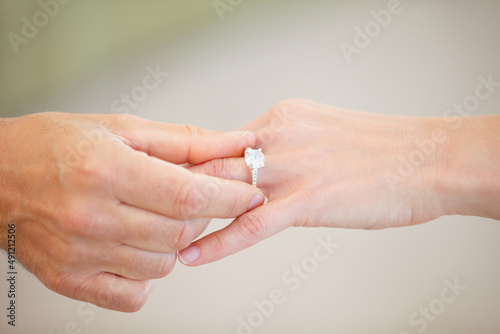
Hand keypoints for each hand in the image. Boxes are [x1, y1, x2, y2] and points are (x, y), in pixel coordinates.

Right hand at [0, 112, 264, 310]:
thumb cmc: (53, 145)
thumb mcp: (121, 127)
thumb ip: (185, 141)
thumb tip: (235, 143)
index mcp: (106, 170)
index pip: (189, 196)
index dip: (231, 197)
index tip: (251, 193)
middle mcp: (91, 217)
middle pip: (182, 231)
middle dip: (205, 214)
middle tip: (195, 195)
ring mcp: (79, 255)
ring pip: (165, 264)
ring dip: (176, 240)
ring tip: (156, 215)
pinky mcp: (70, 280)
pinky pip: (135, 293)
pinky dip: (148, 273)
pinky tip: (137, 245)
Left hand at [180, 99, 492, 264]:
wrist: (428, 159)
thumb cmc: (381, 151)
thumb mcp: (321, 133)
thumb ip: (284, 146)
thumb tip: (258, 166)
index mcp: (280, 117)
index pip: (219, 140)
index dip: (188, 163)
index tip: (164, 177)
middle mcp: (278, 135)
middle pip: (210, 162)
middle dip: (175, 186)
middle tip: (142, 204)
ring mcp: (290, 167)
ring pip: (222, 191)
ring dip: (187, 214)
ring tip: (155, 233)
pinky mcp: (307, 200)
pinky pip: (250, 225)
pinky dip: (217, 243)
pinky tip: (191, 256)